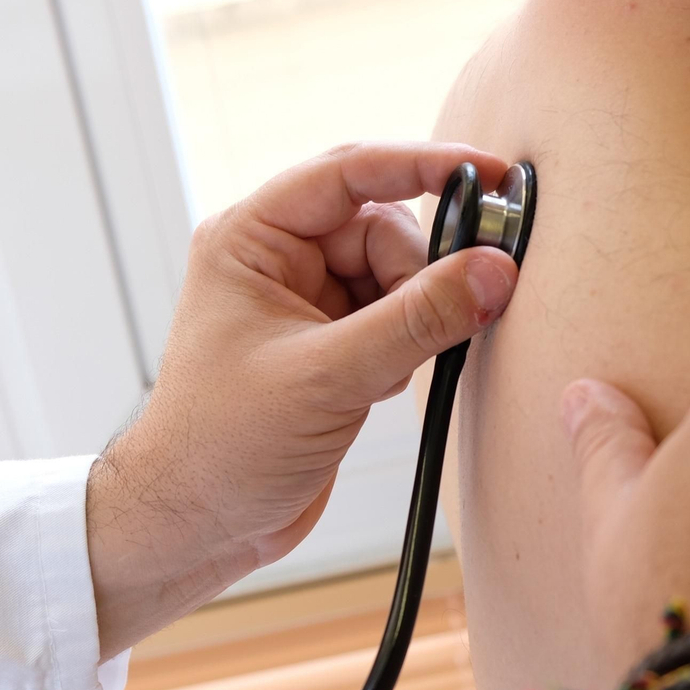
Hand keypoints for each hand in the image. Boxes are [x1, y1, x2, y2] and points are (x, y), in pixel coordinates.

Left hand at [87, 142, 518, 656]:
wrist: (196, 526)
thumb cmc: (221, 447)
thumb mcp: (326, 377)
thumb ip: (416, 320)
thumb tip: (493, 270)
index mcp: (251, 238)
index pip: (348, 173)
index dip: (420, 164)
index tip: (487, 174)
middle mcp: (278, 259)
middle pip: (384, 226)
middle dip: (420, 272)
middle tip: (444, 317)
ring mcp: (306, 303)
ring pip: (399, 275)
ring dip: (415, 317)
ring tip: (388, 372)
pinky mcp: (332, 346)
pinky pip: (399, 318)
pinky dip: (410, 347)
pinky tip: (381, 389)